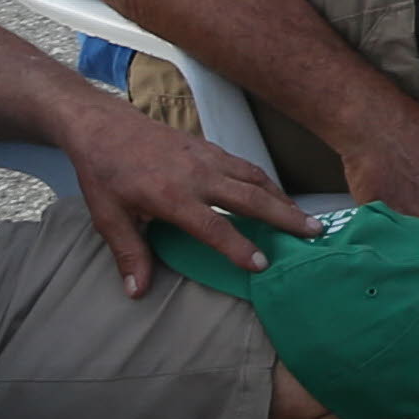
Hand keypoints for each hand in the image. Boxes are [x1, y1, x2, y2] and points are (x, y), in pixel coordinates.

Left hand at [63, 92, 308, 292]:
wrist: (105, 127)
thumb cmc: (105, 175)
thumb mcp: (108, 217)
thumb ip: (129, 253)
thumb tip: (137, 291)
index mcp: (172, 196)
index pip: (214, 226)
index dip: (239, 247)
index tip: (262, 264)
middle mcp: (197, 175)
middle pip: (251, 198)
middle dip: (284, 217)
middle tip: (314, 232)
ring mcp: (207, 158)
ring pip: (255, 178)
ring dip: (283, 199)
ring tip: (305, 218)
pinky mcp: (209, 148)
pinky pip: (246, 166)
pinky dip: (267, 182)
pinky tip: (276, 195)